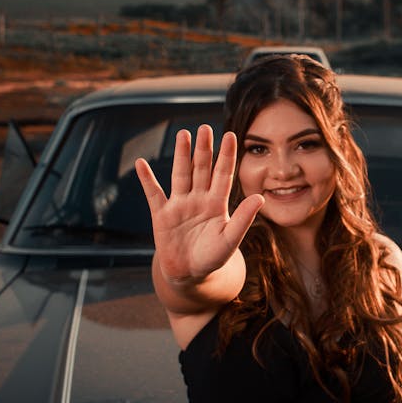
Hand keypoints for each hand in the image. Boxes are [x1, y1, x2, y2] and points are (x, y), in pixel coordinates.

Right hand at [135, 125, 263, 285]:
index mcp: (217, 203)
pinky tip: (141, 163)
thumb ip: (243, 218)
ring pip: (181, 174)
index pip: (223, 174)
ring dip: (181, 155)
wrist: (189, 274)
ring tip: (183, 134)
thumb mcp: (230, 239)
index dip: (226, 155)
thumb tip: (260, 197)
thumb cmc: (212, 257)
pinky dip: (147, 179)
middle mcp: (199, 199)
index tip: (230, 135)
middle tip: (204, 128)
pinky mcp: (162, 215)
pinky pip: (154, 194)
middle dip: (203, 149)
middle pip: (202, 169)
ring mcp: (180, 204)